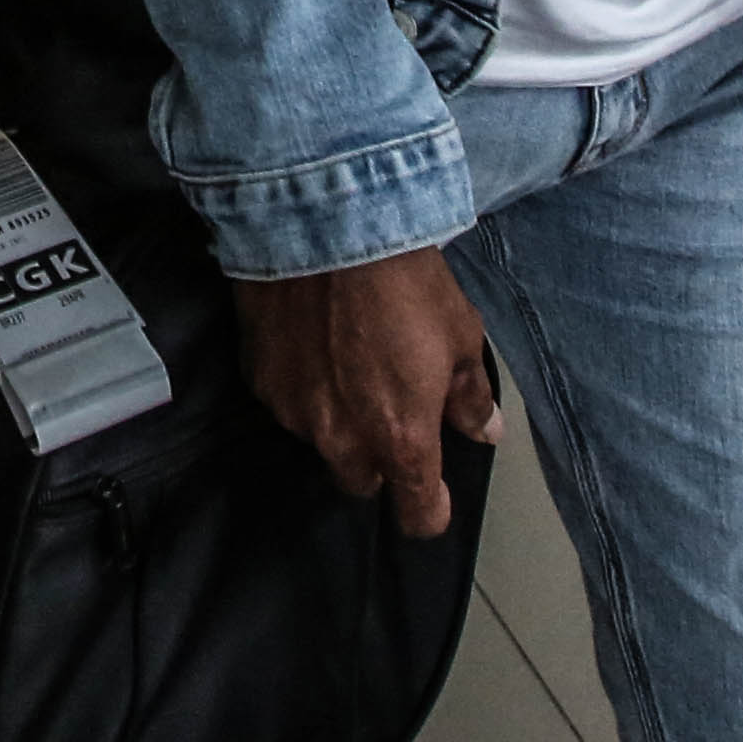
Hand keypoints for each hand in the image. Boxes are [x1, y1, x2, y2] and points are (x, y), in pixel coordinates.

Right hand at [237, 248, 500, 539]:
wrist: (322, 226)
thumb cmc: (404, 282)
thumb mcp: (460, 333)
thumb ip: (469, 396)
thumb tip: (482, 430)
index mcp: (401, 439)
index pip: (417, 515)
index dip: (430, 510)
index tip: (434, 497)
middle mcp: (343, 440)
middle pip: (363, 483)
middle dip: (380, 461)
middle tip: (391, 412)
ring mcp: (294, 413)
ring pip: (322, 442)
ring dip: (338, 422)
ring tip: (345, 366)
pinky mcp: (259, 382)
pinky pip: (287, 404)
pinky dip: (303, 388)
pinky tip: (312, 346)